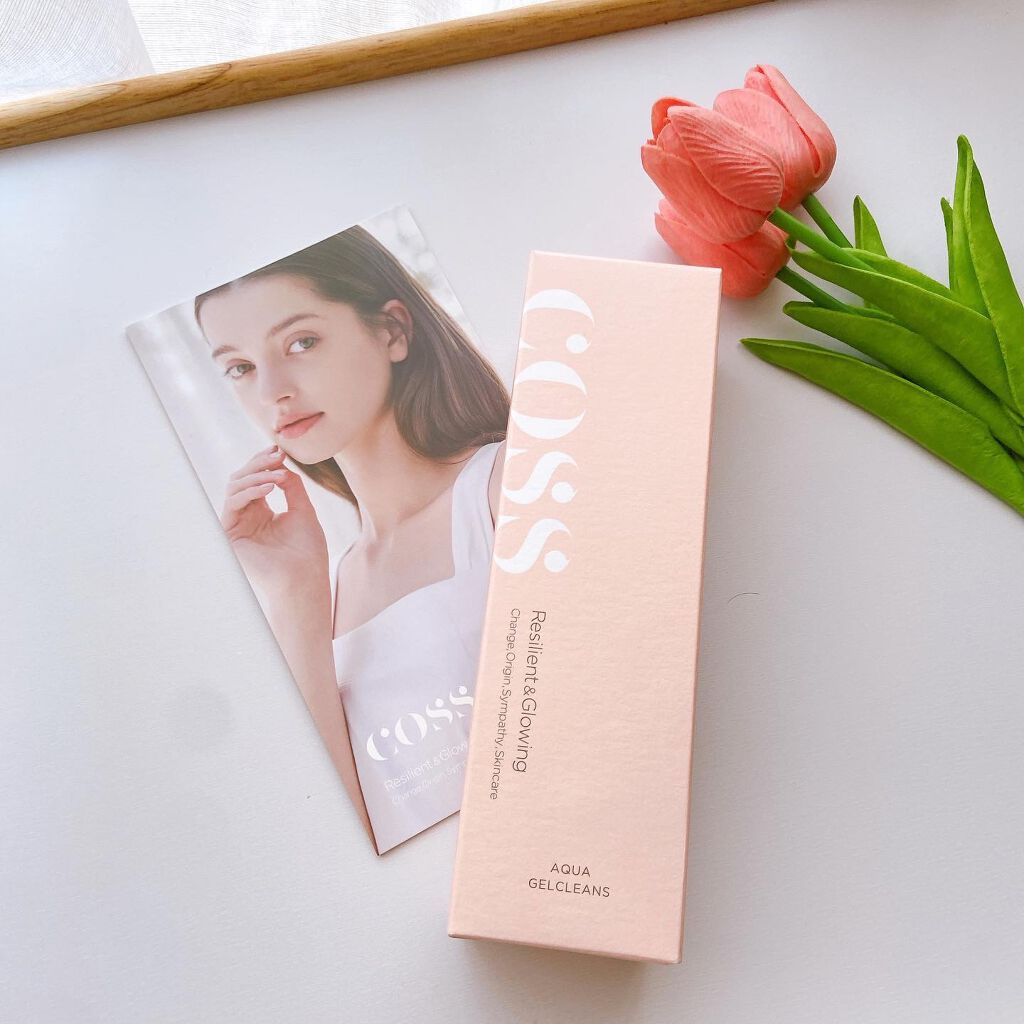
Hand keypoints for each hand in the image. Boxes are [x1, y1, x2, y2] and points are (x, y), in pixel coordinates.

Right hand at [221, 445, 328, 602]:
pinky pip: (232, 503)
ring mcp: (236, 525)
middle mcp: (246, 517)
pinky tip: (270, 488)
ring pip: (235, 487)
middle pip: (241, 479)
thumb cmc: (307, 550)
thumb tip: (282, 466)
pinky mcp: (228, 534)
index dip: (264, 462)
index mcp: (262, 512)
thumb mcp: (303, 510)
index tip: (280, 451)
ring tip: (279, 476)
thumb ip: (291, 486)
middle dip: (259, 464)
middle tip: (277, 456)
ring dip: (257, 476)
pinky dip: (250, 491)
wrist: (304, 578)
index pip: (255, 479)